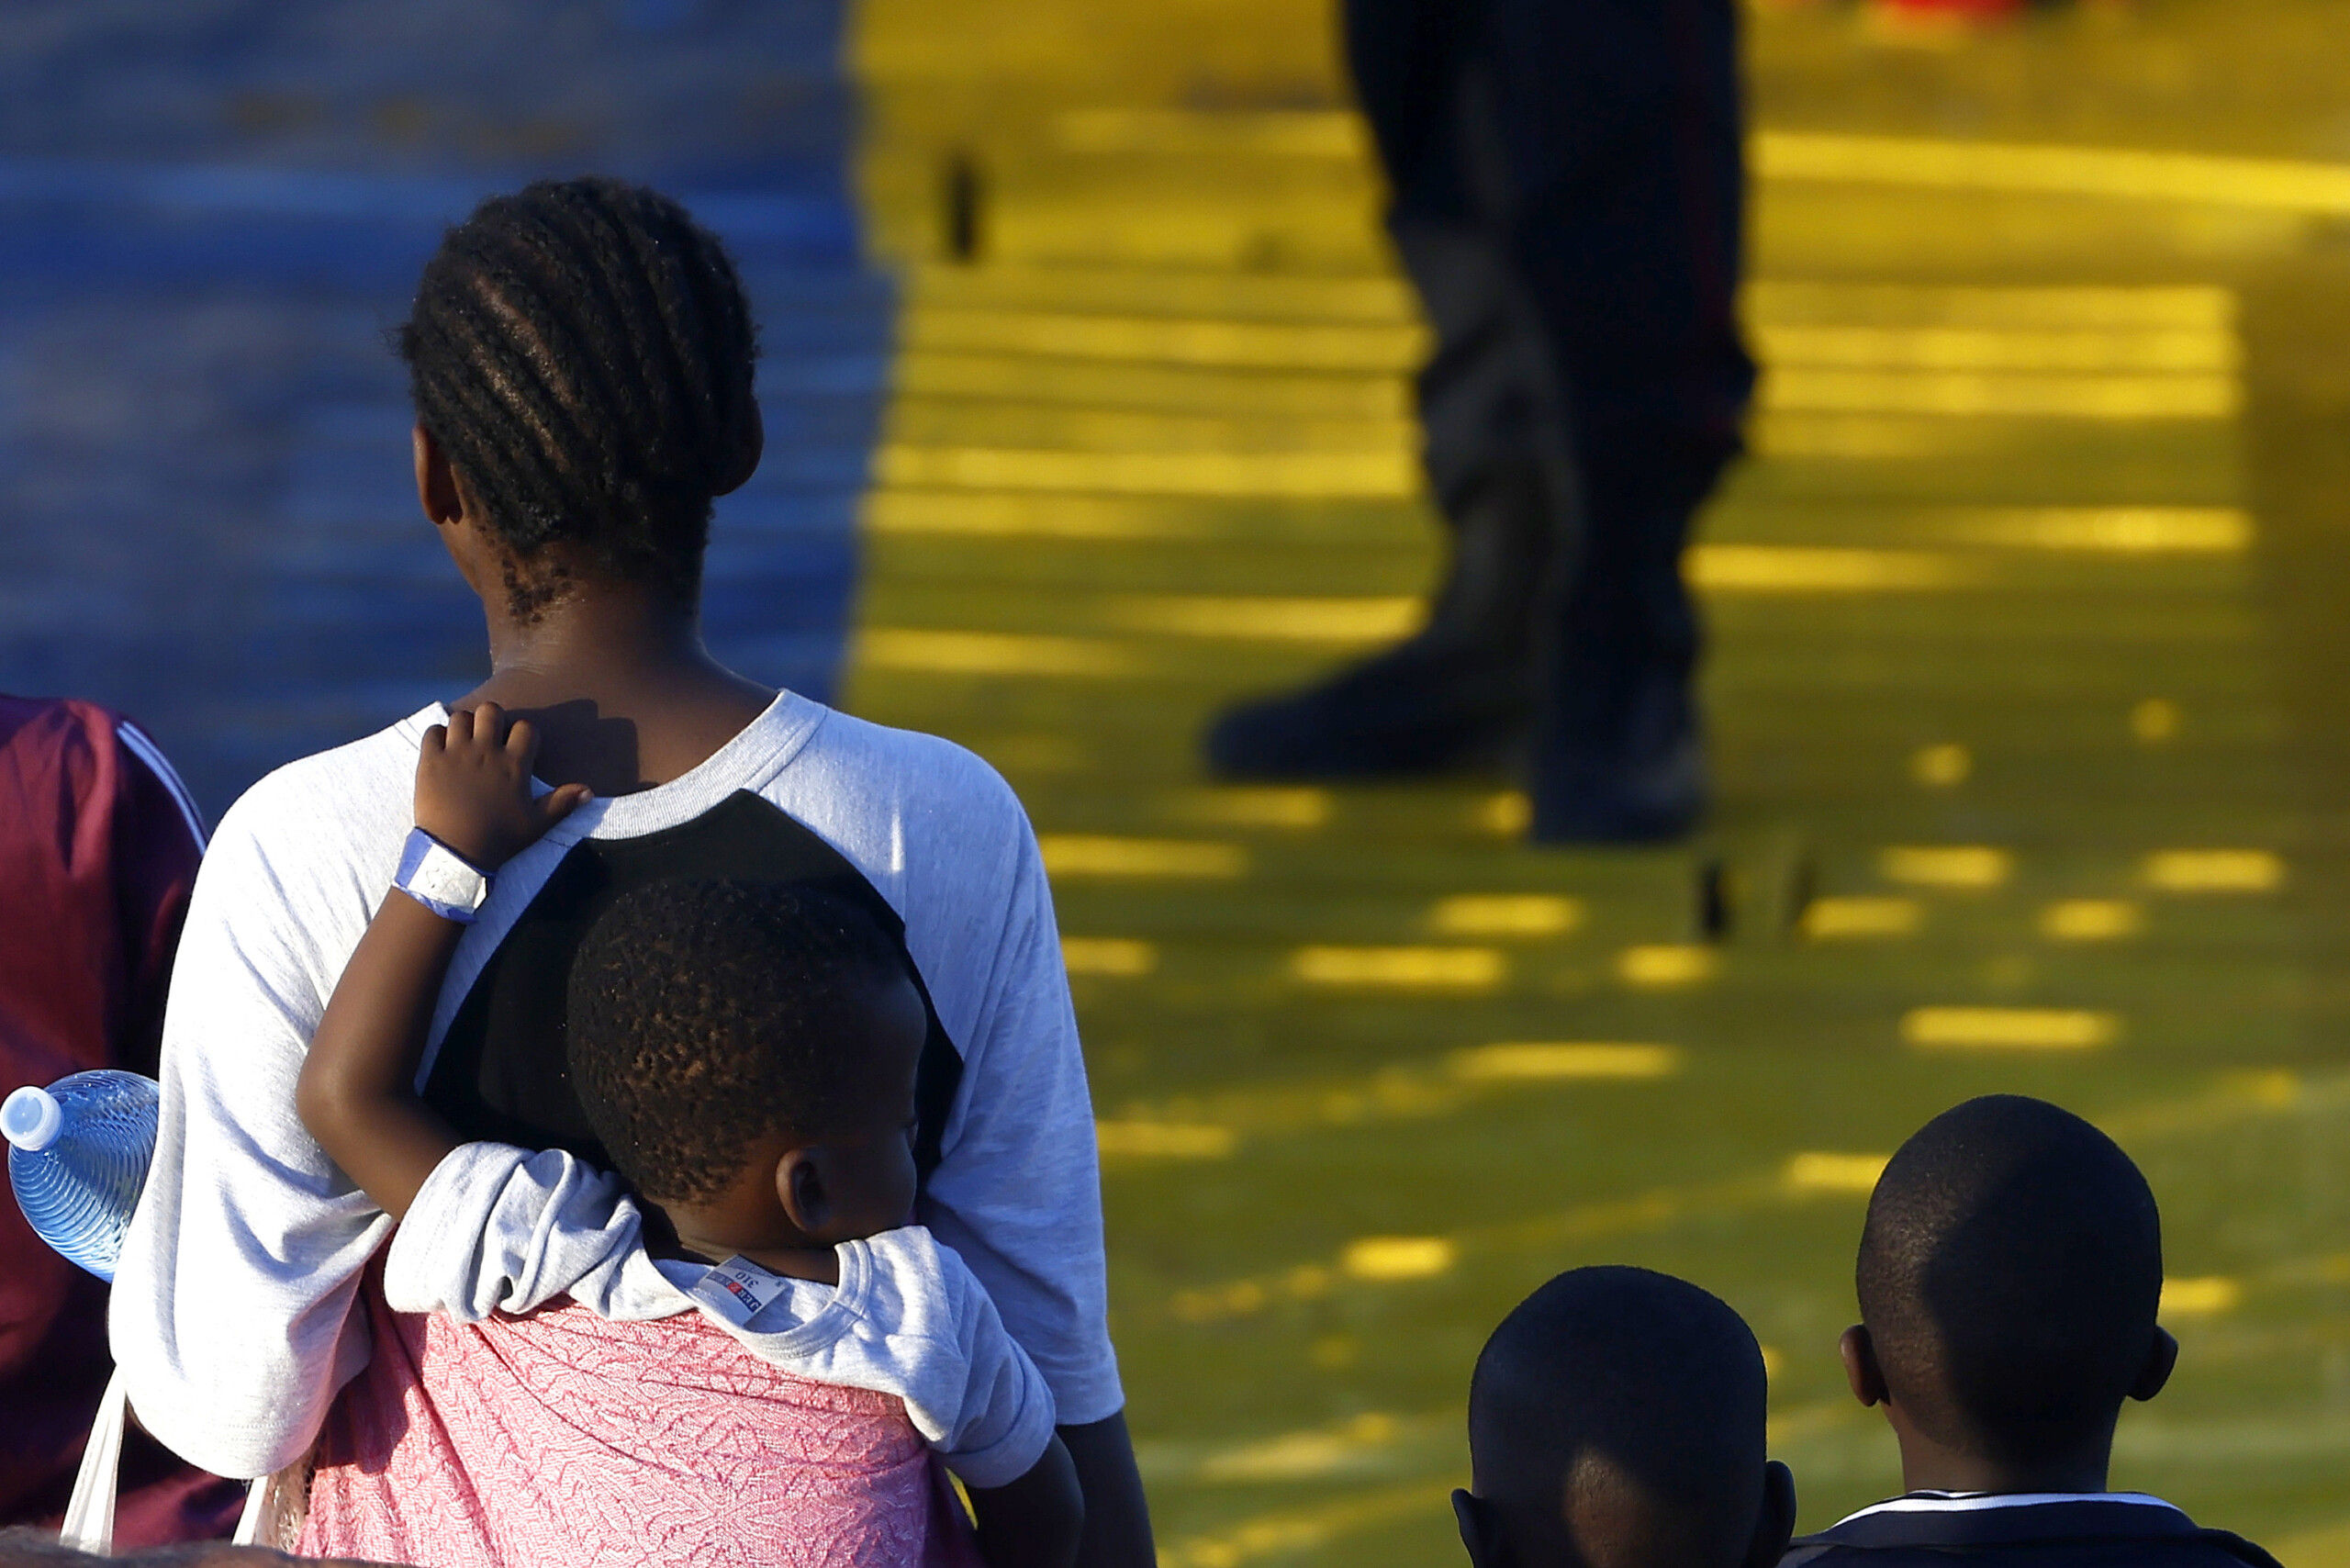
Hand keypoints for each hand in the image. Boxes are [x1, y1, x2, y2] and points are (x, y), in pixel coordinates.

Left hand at [415, 702, 591, 867]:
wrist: (455, 853)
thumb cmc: (499, 839)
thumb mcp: (537, 825)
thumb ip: (563, 804)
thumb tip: (589, 790)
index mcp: (514, 764)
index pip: (526, 727)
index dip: (524, 733)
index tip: (518, 747)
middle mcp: (486, 751)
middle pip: (491, 710)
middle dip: (492, 719)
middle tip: (488, 737)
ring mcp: (456, 753)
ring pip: (461, 716)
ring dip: (464, 726)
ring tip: (464, 742)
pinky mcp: (430, 760)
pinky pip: (433, 730)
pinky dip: (437, 735)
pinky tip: (441, 749)